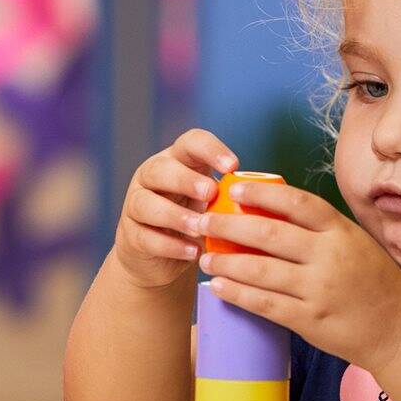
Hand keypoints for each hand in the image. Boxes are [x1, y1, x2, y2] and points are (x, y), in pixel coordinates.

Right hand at [113, 129, 239, 289]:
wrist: (160, 257)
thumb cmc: (196, 221)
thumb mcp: (213, 203)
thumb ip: (230, 195)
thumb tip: (269, 197)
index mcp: (177, 161)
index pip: (190, 142)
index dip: (211, 150)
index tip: (233, 166)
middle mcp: (151, 177)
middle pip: (159, 169)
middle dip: (185, 180)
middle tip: (210, 193)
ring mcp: (136, 205)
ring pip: (145, 203)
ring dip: (175, 215)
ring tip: (200, 228)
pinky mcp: (130, 235)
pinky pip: (146, 237)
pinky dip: (170, 246)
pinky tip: (192, 253)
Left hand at [197, 181, 400, 368]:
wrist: (399, 330)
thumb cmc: (373, 282)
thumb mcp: (354, 243)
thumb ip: (320, 229)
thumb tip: (268, 211)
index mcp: (341, 231)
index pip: (296, 202)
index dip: (262, 193)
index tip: (233, 189)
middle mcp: (329, 256)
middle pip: (268, 233)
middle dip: (229, 226)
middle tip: (202, 222)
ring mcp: (318, 289)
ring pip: (260, 269)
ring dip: (226, 261)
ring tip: (204, 257)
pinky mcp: (309, 319)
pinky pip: (264, 303)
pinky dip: (237, 293)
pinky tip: (218, 286)